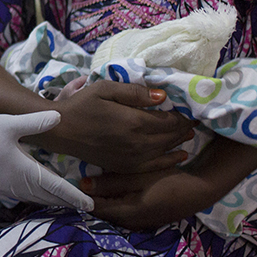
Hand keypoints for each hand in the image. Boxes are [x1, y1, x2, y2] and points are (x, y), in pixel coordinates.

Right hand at [0, 111, 92, 209]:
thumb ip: (35, 122)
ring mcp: (6, 189)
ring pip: (36, 199)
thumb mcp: (9, 123)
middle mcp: (17, 185)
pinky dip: (38, 197)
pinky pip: (24, 196)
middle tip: (85, 205)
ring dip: (53, 200)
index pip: (56, 188)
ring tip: (67, 200)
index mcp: (24, 172)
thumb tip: (59, 117)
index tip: (91, 204)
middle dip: (67, 201)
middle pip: (48, 198)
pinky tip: (39, 192)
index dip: (75, 196)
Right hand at [37, 81, 195, 172]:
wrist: (61, 131)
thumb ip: (136, 93)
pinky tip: (179, 155)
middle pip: (171, 136)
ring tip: (190, 133)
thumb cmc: (82, 105)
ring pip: (166, 150)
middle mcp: (138, 143)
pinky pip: (154, 166)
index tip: (193, 107)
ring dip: (180, 141)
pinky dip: (170, 160)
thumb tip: (163, 96)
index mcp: (134, 122)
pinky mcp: (125, 167)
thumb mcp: (106, 89)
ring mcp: (132, 158)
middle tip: (196, 118)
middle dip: (185, 127)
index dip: (184, 114)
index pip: (170, 120)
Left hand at [81, 166, 222, 229]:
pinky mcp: (147, 220)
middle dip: (92, 198)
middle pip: (103, 212)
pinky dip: (117, 202)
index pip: (95, 208)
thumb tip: (83, 186)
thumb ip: (111, 182)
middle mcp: (131, 223)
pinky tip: (116, 190)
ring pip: (113, 212)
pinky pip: (124, 212)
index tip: (72, 183)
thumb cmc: (169, 181)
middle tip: (82, 181)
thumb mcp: (139, 177)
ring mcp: (140, 224)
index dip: (82, 197)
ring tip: (96, 184)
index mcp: (126, 213)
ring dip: (105, 200)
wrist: (201, 191)